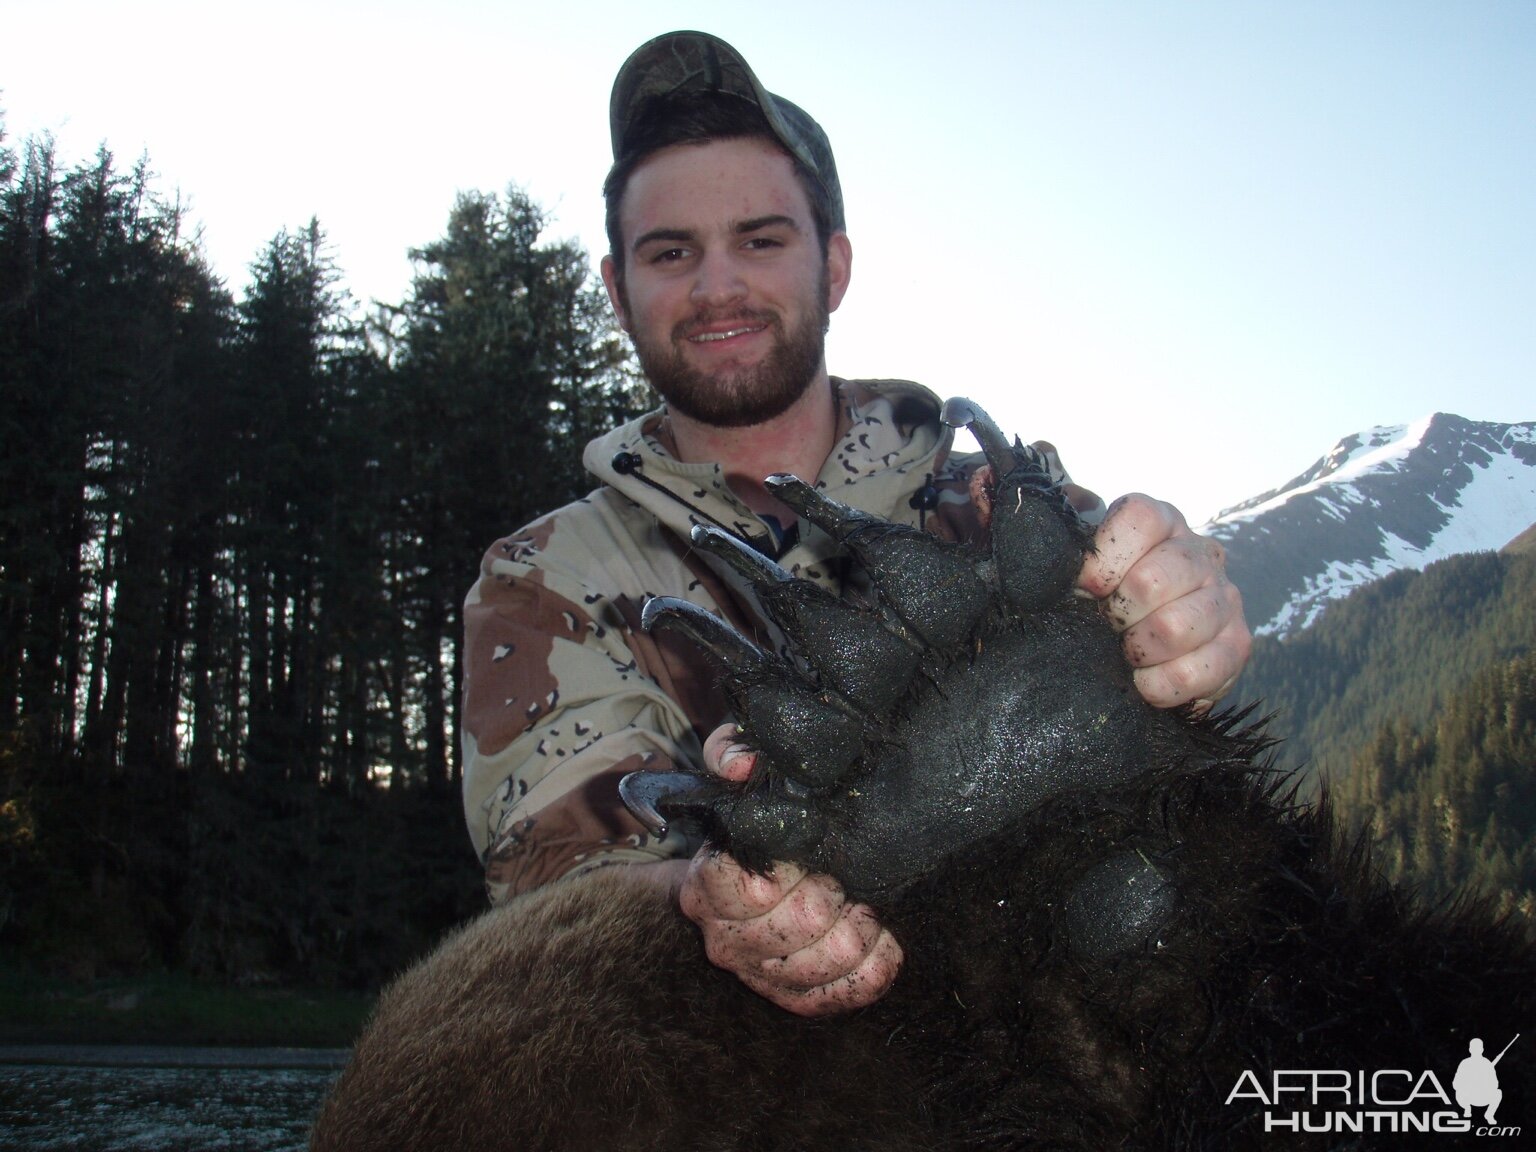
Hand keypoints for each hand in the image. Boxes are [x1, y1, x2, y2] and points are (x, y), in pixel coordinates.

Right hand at [677, 723, 902, 1016]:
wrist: (748, 877)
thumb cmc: (751, 822)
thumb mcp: (733, 772)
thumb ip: (730, 753)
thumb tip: (744, 765)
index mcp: (707, 887)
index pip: (752, 887)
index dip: (793, 867)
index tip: (808, 850)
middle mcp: (725, 939)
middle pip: (802, 923)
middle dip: (836, 893)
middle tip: (844, 875)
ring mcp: (759, 975)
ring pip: (828, 961)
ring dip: (860, 928)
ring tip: (863, 904)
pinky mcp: (795, 1000)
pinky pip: (848, 992)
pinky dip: (876, 964)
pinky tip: (880, 937)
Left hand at [1076, 494, 1250, 708]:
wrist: (1148, 650)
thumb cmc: (1109, 598)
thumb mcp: (1084, 563)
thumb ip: (1067, 542)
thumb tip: (1051, 524)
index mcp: (1163, 524)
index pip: (1142, 517)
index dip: (1105, 556)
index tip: (1085, 585)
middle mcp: (1201, 555)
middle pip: (1154, 579)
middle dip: (1118, 613)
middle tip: (1107, 625)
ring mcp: (1225, 599)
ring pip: (1176, 627)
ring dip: (1138, 650)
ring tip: (1127, 654)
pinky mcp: (1237, 645)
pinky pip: (1196, 672)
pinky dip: (1159, 685)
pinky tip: (1144, 682)